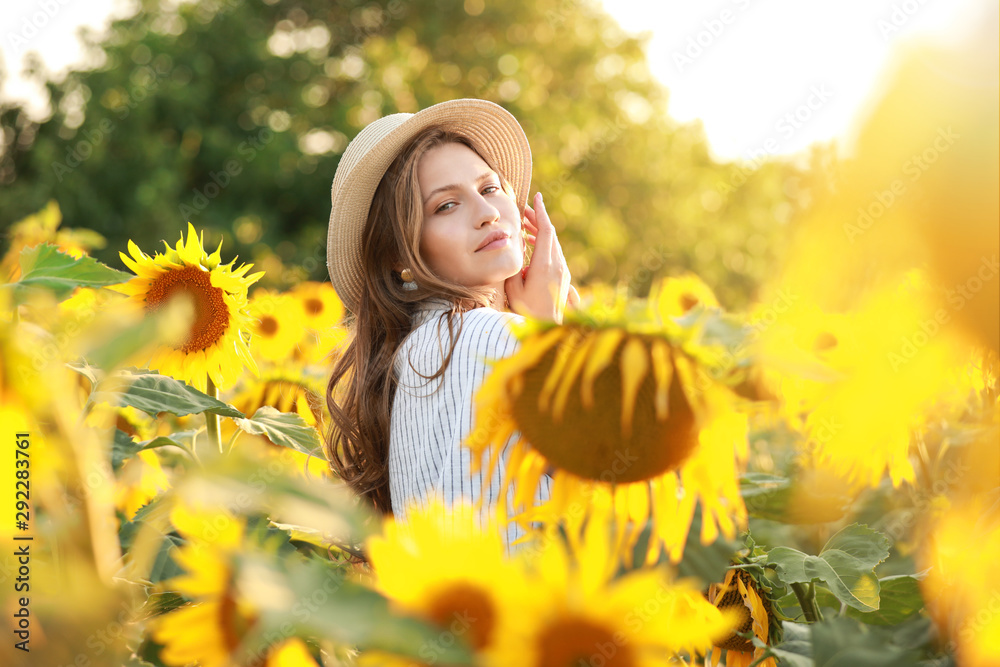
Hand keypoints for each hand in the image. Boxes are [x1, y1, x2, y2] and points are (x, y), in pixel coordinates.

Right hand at [505, 192, 576, 322]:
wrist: (549, 329)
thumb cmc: (529, 312)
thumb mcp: (514, 289)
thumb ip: (515, 268)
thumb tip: (516, 254)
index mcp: (545, 265)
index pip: (545, 230)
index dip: (540, 212)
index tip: (536, 197)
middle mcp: (557, 265)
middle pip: (550, 234)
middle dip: (537, 219)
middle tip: (523, 210)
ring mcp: (562, 271)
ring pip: (552, 243)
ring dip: (539, 232)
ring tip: (524, 227)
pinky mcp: (563, 277)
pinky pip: (554, 253)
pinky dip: (543, 244)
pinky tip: (533, 245)